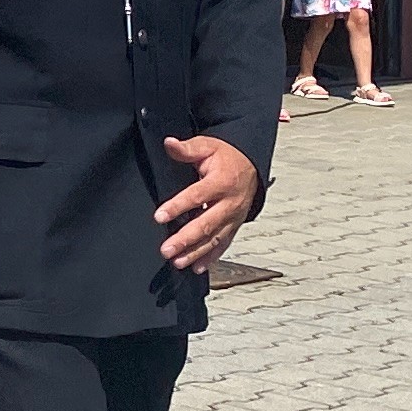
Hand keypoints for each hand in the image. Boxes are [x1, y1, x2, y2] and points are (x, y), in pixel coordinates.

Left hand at [156, 132, 260, 274]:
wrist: (251, 165)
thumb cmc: (227, 156)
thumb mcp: (207, 146)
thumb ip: (187, 148)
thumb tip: (169, 143)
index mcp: (221, 182)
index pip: (197, 196)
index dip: (178, 206)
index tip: (160, 216)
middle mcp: (230, 203)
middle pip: (206, 223)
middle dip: (186, 239)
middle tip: (166, 249)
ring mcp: (233, 217)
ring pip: (214, 238)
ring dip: (196, 253)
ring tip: (177, 262)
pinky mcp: (234, 226)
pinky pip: (223, 244)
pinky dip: (211, 258)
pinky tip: (197, 268)